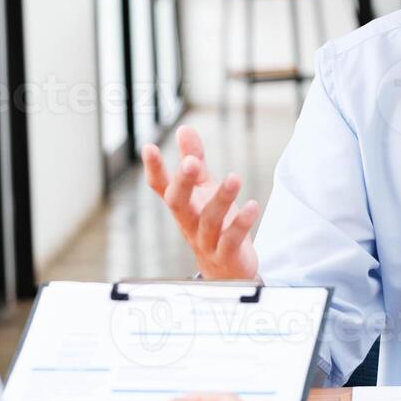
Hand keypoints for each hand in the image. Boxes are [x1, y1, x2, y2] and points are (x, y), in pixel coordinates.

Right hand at [142, 126, 260, 280]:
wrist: (227, 272)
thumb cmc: (213, 225)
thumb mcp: (204, 190)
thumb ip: (195, 161)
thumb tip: (184, 129)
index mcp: (183, 206)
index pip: (162, 187)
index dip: (154, 169)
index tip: (148, 147)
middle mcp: (189, 223)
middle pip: (179, 203)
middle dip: (184, 183)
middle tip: (190, 162)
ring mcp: (206, 241)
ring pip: (209, 221)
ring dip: (221, 199)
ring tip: (234, 178)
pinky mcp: (227, 255)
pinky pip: (232, 239)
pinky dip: (241, 223)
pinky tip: (252, 206)